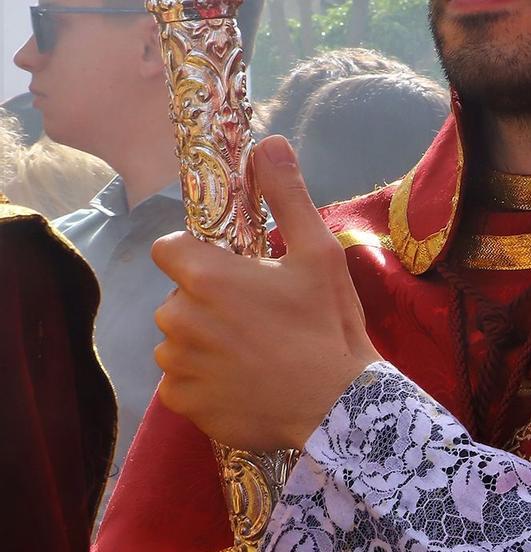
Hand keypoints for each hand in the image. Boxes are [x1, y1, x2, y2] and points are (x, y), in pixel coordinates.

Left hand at [152, 137, 378, 450]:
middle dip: (207, 305)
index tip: (236, 274)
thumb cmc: (329, 327)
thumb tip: (269, 143)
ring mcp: (176, 363)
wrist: (338, 409)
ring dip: (205, 345)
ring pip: (178, 342)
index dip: (200, 258)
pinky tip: (245, 386)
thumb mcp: (319, 255)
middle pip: (177, 298)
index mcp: (205, 277)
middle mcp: (177, 318)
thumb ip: (287, 197)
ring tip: (254, 357)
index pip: (171, 249)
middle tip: (259, 321)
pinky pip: (182, 384)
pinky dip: (205, 384)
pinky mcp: (182, 402)